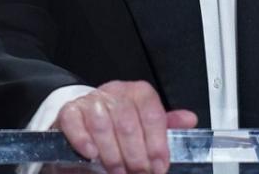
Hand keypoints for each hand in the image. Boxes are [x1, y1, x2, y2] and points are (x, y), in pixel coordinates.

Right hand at [55, 80, 196, 173]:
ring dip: (111, 153)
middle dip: (135, 153)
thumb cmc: (118, 129)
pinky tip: (91, 155)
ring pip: (102, 123)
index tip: (159, 165)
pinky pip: (74, 122)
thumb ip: (164, 126)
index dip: (157, 141)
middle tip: (139, 173)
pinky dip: (83, 140)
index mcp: (136, 93)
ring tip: (118, 171)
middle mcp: (114, 92)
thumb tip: (189, 120)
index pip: (150, 110)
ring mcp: (90, 101)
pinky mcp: (68, 112)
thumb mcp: (144, 127)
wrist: (84, 125)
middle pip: (127, 120)